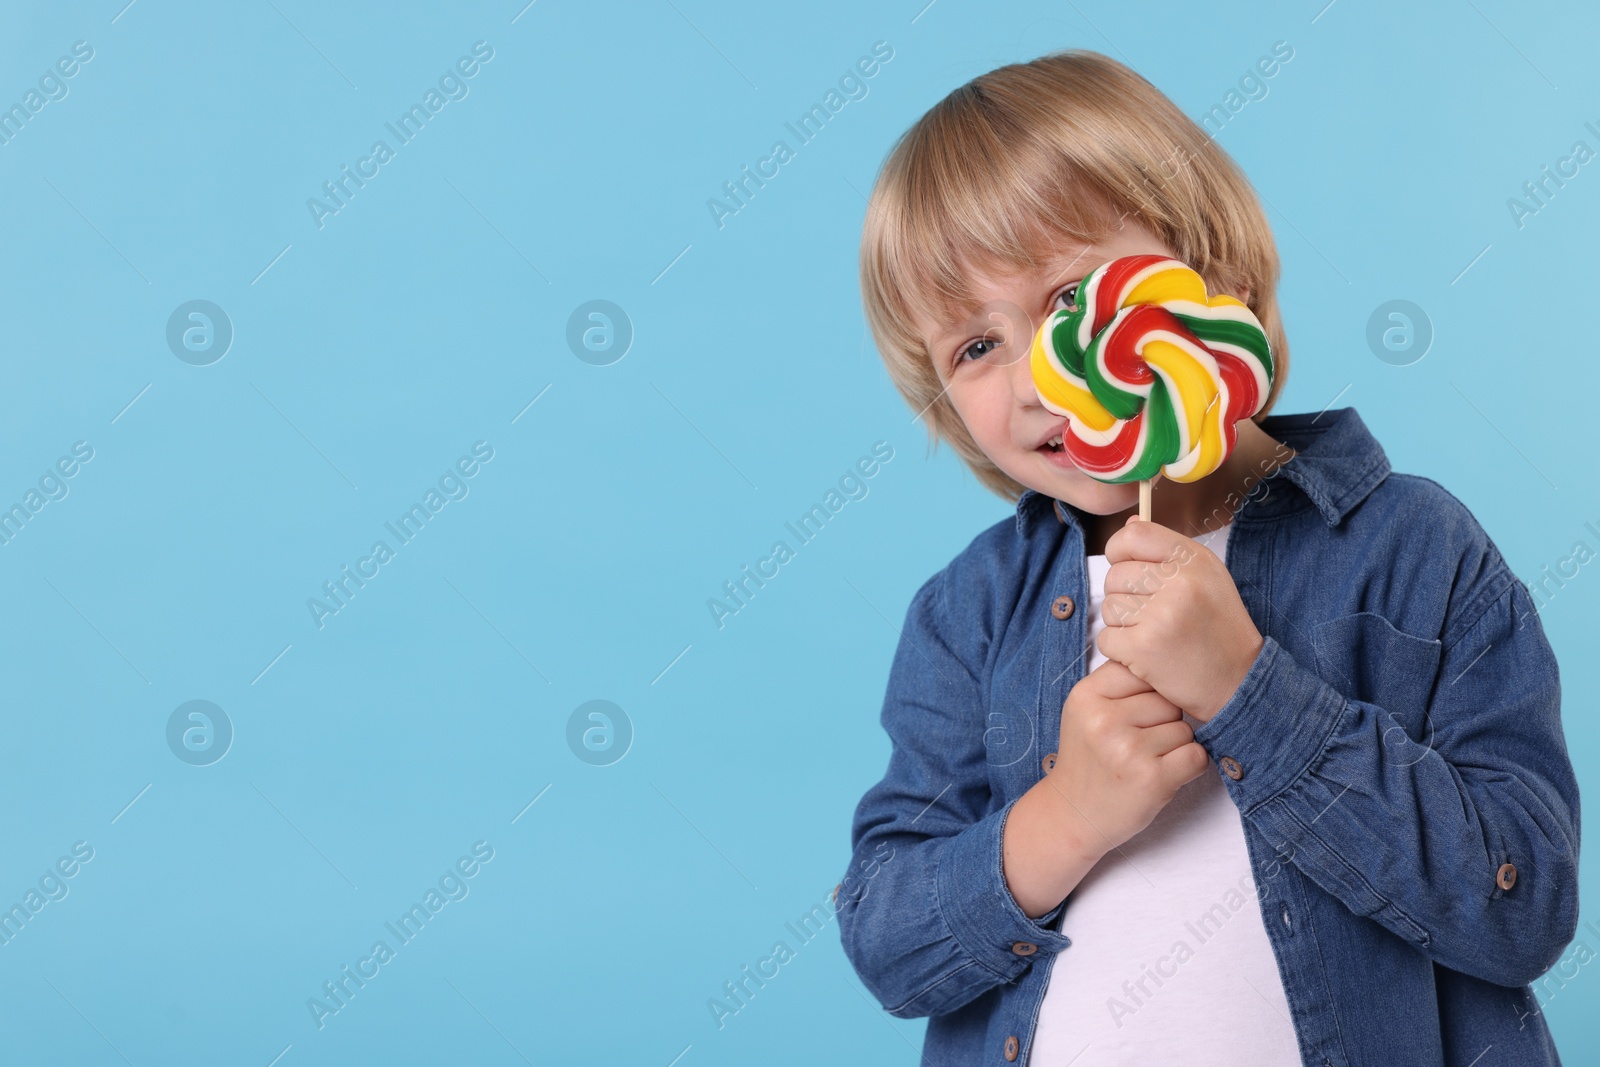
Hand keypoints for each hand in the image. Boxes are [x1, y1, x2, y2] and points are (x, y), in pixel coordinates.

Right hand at [1047, 660, 1210, 852]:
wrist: (1073, 815)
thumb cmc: (1088, 759)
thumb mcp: (1086, 711)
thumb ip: (1117, 684)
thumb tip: (1166, 660)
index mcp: (1086, 695)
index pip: (1142, 671)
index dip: (1148, 692)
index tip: (1136, 713)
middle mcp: (1104, 720)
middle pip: (1167, 700)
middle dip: (1163, 720)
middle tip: (1139, 742)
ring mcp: (1128, 750)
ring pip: (1184, 728)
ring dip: (1175, 746)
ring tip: (1147, 760)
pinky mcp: (1152, 779)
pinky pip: (1196, 756)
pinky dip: (1189, 766)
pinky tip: (1164, 774)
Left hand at [1097, 516, 1263, 722]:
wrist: (1239, 680)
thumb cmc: (1218, 628)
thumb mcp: (1206, 578)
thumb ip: (1167, 551)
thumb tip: (1128, 524)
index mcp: (1194, 559)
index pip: (1134, 535)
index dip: (1120, 551)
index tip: (1127, 567)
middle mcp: (1179, 582)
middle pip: (1115, 575)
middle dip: (1123, 596)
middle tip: (1149, 614)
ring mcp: (1160, 615)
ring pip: (1108, 607)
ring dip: (1121, 624)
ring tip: (1151, 633)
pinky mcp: (1144, 647)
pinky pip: (1106, 638)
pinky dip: (1119, 649)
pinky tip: (1145, 653)